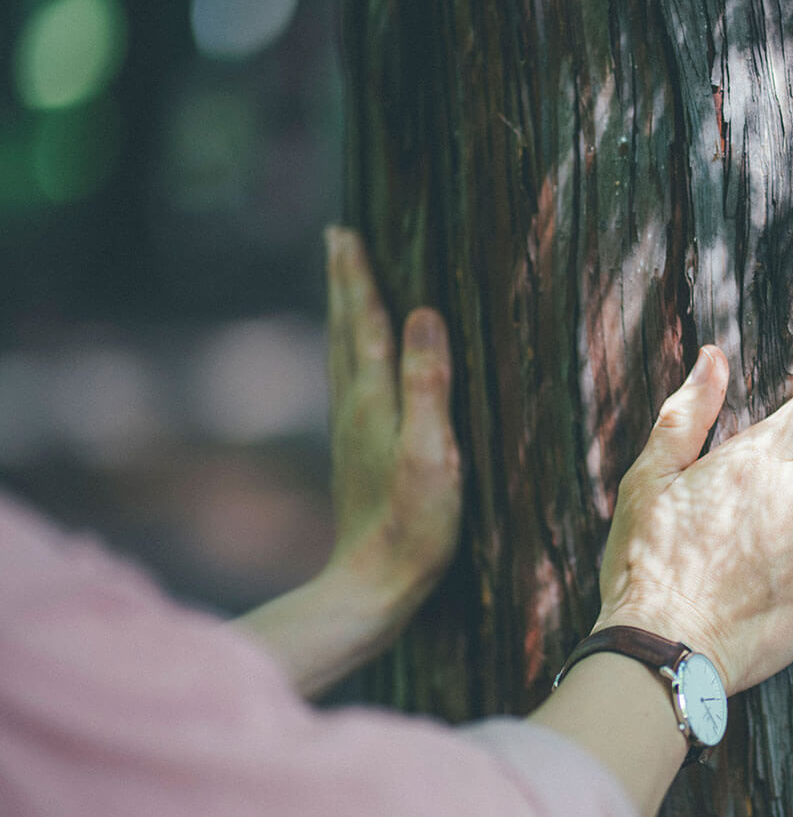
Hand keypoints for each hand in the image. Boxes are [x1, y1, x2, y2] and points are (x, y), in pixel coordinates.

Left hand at [236, 227, 460, 695]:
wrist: (376, 584)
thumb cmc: (415, 525)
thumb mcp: (433, 452)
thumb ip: (428, 382)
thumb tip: (424, 314)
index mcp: (373, 401)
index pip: (363, 323)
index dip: (356, 277)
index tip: (345, 232)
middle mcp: (354, 410)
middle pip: (343, 331)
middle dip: (341, 282)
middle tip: (336, 239)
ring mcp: (352, 434)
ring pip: (341, 356)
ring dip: (341, 314)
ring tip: (343, 284)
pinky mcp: (358, 455)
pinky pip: (350, 383)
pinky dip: (349, 352)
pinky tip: (357, 363)